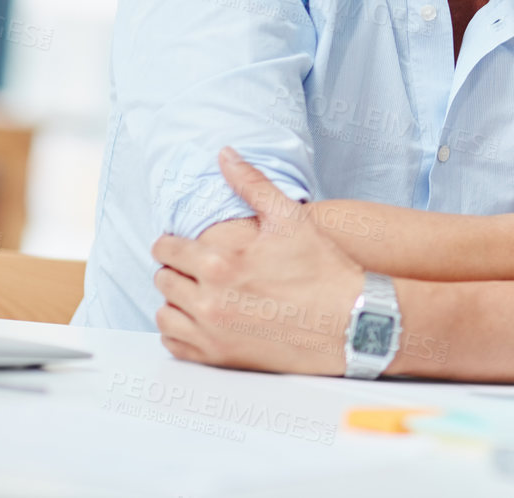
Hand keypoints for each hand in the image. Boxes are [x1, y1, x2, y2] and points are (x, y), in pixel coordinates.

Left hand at [151, 147, 364, 374]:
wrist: (350, 321)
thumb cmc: (322, 269)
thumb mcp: (290, 218)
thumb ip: (252, 184)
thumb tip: (225, 155)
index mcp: (219, 262)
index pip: (166, 249)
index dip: (174, 243)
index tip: (187, 245)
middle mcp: (208, 299)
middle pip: (163, 280)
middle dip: (177, 270)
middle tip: (201, 268)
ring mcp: (211, 332)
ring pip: (165, 313)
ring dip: (177, 300)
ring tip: (201, 292)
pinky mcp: (218, 357)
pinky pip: (175, 344)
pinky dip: (181, 331)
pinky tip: (203, 319)